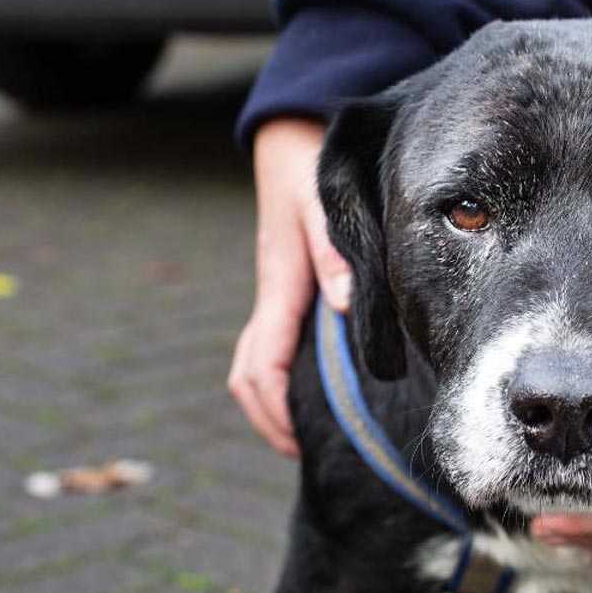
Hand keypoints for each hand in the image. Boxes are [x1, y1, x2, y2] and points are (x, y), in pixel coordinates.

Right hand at [228, 118, 351, 456]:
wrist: (288, 142)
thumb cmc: (307, 171)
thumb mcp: (322, 207)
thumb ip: (334, 256)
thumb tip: (343, 307)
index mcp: (281, 287)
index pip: (265, 364)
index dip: (277, 408)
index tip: (298, 440)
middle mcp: (272, 296)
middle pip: (248, 374)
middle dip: (268, 417)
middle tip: (298, 450)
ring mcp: (275, 293)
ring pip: (255, 360)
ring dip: (269, 400)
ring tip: (298, 431)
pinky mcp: (285, 286)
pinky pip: (270, 341)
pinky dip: (278, 374)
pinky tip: (309, 383)